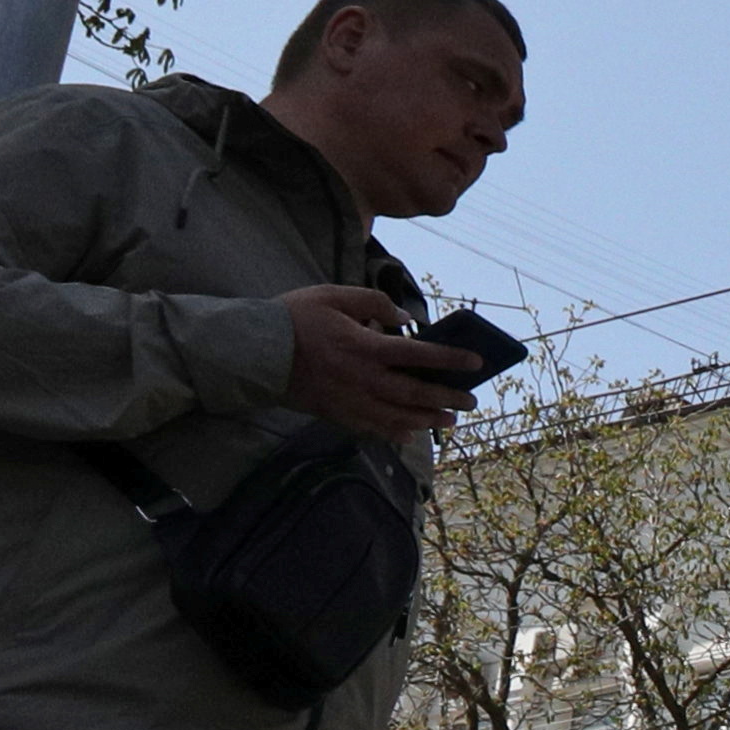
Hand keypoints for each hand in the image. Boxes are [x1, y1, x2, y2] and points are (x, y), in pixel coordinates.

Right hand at [278, 283, 481, 442]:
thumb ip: (372, 302)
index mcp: (364, 347)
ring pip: (399, 418)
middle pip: (416, 394)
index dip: (451, 360)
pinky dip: (395, 433)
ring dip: (429, 420)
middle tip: (472, 400)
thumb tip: (404, 317)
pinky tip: (410, 434)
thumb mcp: (332, 295)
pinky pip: (372, 429)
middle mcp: (362, 379)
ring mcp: (349, 401)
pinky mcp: (335, 414)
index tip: (476, 363)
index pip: (419, 355)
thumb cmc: (293, 318)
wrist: (253, 352)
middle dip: (449, 398)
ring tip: (451, 420)